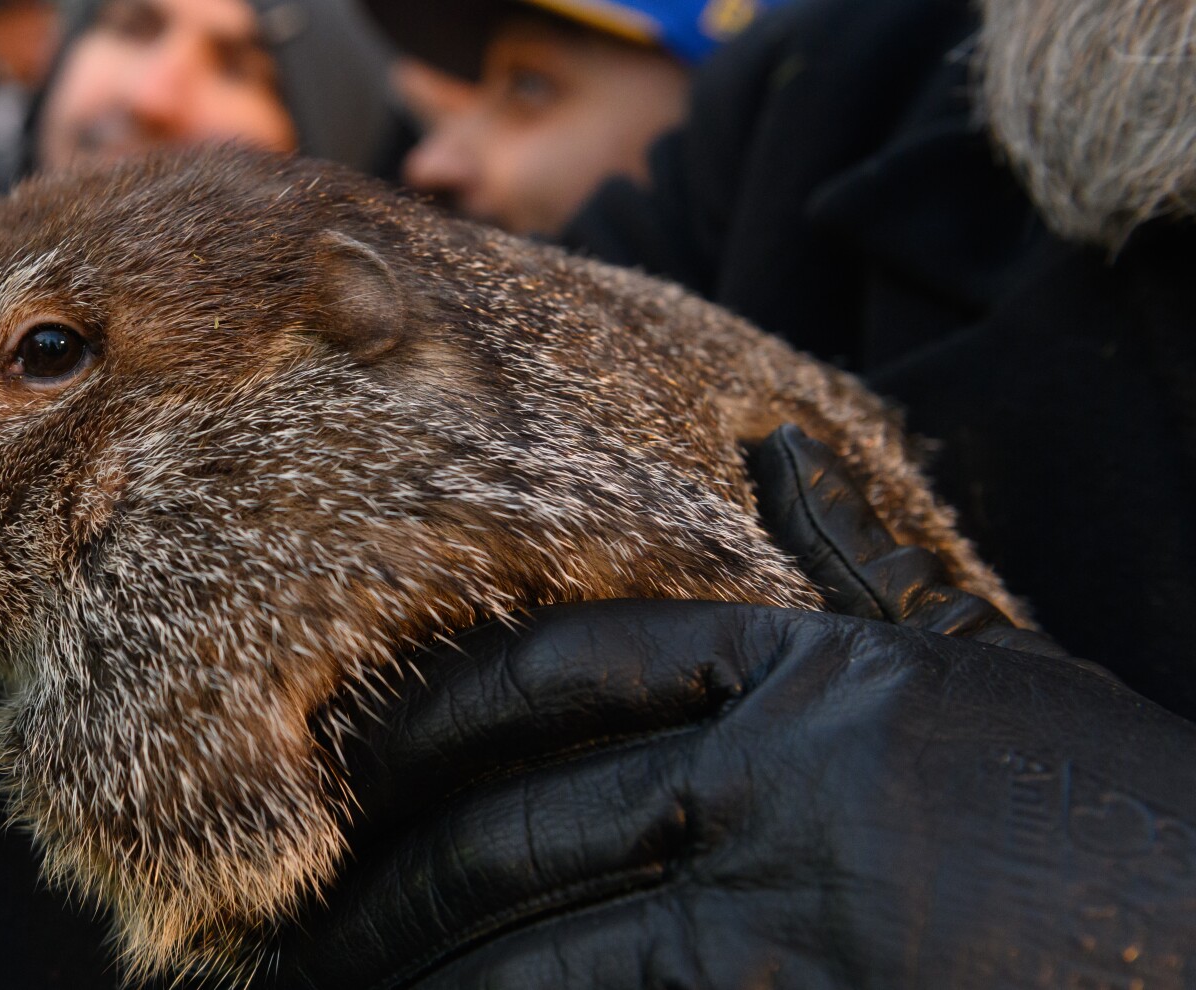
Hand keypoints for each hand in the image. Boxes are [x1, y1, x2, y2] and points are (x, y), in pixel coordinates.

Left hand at [268, 429, 1195, 987]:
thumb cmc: (1115, 816)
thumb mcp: (991, 668)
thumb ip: (864, 568)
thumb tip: (770, 451)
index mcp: (805, 676)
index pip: (567, 670)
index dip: (436, 718)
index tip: (356, 766)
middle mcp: (775, 782)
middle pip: (515, 826)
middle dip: (391, 892)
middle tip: (308, 935)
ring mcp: (787, 914)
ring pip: (538, 951)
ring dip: (427, 984)